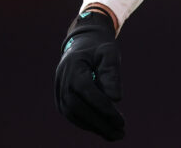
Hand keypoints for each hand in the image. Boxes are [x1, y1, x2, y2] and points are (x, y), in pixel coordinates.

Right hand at [54, 10, 124, 140]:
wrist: (82, 45)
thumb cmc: (99, 49)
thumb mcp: (109, 52)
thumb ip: (112, 73)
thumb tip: (116, 98)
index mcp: (73, 67)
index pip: (86, 91)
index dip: (102, 107)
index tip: (119, 119)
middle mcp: (62, 82)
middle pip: (79, 108)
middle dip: (100, 123)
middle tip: (121, 133)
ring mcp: (59, 93)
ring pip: (75, 116)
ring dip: (95, 127)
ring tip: (116, 135)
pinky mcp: (62, 102)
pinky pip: (74, 116)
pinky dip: (89, 124)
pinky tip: (106, 129)